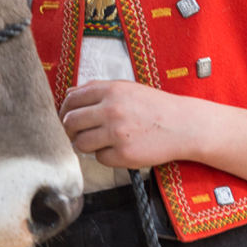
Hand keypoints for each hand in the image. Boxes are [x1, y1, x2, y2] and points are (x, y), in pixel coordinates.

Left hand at [59, 80, 195, 169]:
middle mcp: (111, 110)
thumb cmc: (154, 106)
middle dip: (69, 130)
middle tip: (75, 133)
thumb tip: (69, 93)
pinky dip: (105, 156)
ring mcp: (117, 133)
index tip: (66, 117)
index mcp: (111, 90)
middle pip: (70, 122)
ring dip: (85, 144)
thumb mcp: (126, 88)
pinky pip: (99, 158)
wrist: (182, 125)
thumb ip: (97, 89)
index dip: (64, 110)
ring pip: (81, 143)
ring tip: (99, 141)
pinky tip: (117, 149)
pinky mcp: (123, 155)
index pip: (72, 99)